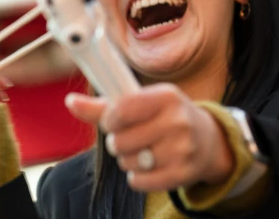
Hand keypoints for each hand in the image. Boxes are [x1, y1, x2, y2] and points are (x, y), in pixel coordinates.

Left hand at [65, 84, 234, 191]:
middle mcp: (178, 121)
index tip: (116, 121)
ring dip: (129, 160)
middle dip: (119, 143)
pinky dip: (138, 177)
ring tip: (145, 151)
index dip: (110, 120)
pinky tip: (151, 166)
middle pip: (120, 142)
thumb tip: (70, 101)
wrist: (208, 141)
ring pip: (129, 163)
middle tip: (133, 138)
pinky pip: (138, 182)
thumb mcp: (144, 103)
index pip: (120, 110)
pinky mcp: (182, 174)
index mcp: (167, 96)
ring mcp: (182, 149)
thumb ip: (105, 106)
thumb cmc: (166, 118)